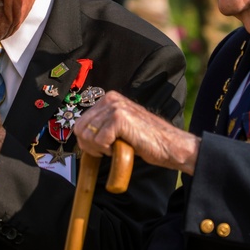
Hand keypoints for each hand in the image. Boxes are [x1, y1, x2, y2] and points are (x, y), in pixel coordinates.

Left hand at [74, 91, 198, 174]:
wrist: (169, 145)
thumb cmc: (146, 140)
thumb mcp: (120, 126)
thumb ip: (102, 124)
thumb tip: (80, 135)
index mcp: (109, 98)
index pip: (80, 122)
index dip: (86, 140)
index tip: (100, 148)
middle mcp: (110, 99)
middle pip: (80, 129)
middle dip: (90, 146)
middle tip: (107, 151)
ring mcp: (115, 107)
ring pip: (88, 136)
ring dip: (100, 149)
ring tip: (116, 147)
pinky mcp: (119, 118)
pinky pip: (99, 141)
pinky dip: (107, 150)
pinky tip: (120, 147)